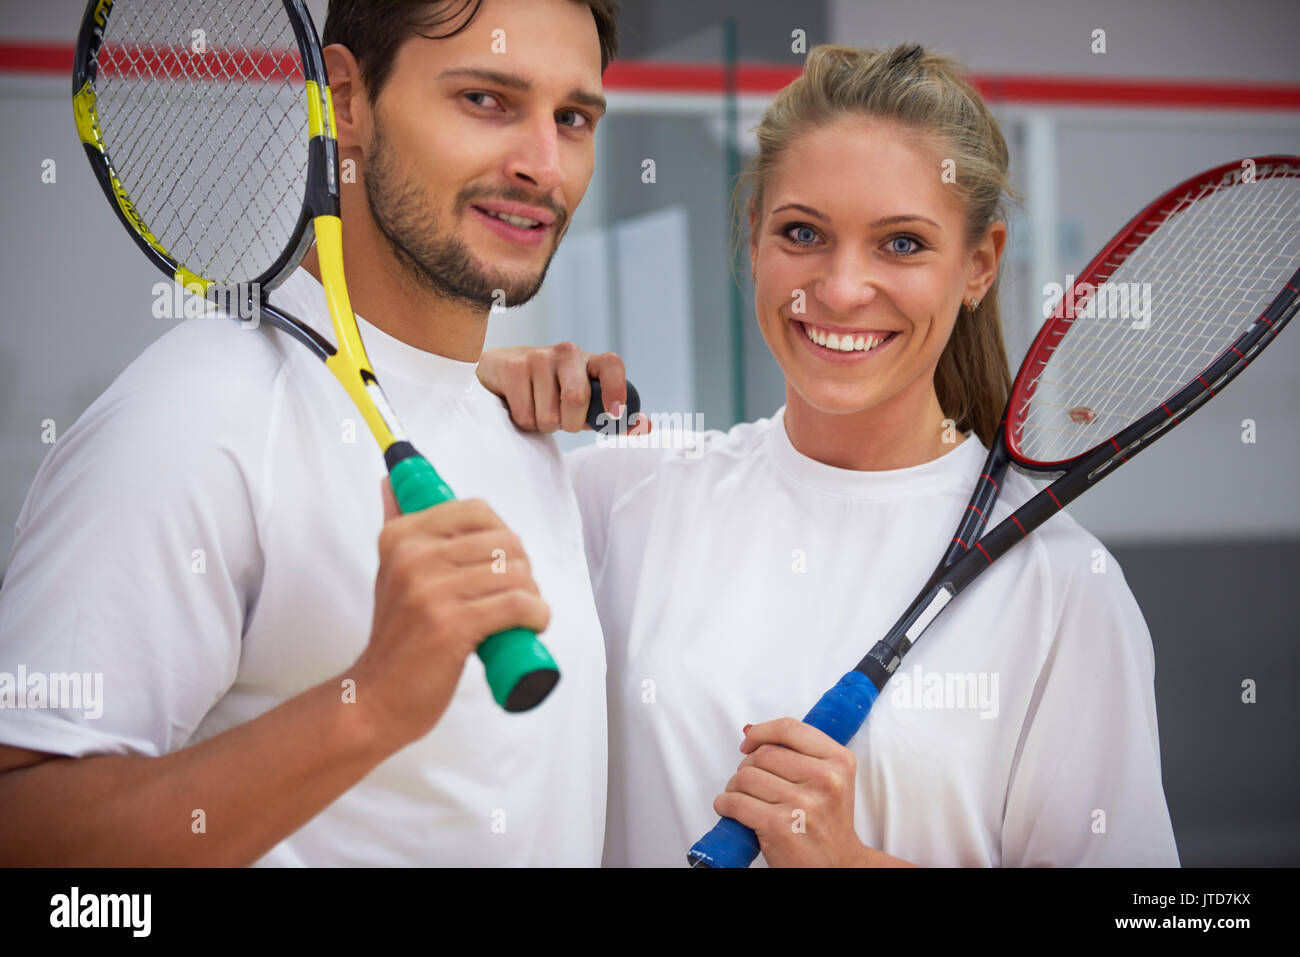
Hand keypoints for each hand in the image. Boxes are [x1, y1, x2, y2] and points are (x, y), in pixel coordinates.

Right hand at [351, 480, 550, 748]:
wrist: (376, 698)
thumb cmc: (397, 638)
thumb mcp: (391, 573)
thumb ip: (397, 523)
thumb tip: (392, 479)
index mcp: (401, 537)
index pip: (476, 511)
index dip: (502, 537)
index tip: (501, 565)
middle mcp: (413, 557)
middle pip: (505, 541)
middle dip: (522, 569)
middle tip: (514, 596)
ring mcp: (431, 591)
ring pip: (517, 573)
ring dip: (532, 596)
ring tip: (520, 615)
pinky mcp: (451, 625)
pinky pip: (518, 604)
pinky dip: (536, 615)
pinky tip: (530, 626)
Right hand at [477, 343, 649, 434]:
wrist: (503, 373)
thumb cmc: (553, 393)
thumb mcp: (585, 403)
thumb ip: (613, 416)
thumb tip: (645, 425)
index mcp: (589, 360)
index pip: (612, 365)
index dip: (617, 390)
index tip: (615, 415)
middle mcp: (566, 352)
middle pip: (576, 399)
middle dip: (570, 424)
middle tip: (563, 421)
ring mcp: (538, 357)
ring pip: (548, 415)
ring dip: (544, 426)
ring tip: (539, 411)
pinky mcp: (513, 367)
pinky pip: (525, 416)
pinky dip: (525, 424)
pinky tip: (522, 407)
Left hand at [713, 718, 903, 866]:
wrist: (837, 866)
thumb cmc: (826, 822)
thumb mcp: (830, 779)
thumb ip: (799, 752)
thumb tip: (750, 732)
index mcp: (839, 761)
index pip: (789, 728)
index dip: (761, 732)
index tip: (749, 743)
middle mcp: (825, 780)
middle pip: (763, 754)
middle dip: (747, 766)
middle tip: (750, 783)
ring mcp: (803, 804)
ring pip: (746, 776)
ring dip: (734, 787)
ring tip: (743, 799)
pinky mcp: (780, 826)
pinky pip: (736, 802)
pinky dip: (725, 804)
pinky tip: (731, 809)